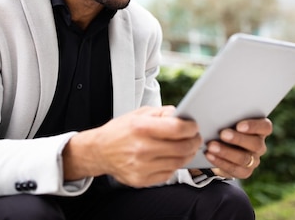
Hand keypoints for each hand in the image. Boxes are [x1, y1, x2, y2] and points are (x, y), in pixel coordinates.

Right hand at [63, 106, 201, 186]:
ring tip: (188, 147)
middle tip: (196, 137)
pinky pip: (168, 174)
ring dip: (188, 154)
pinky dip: (174, 166)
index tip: (194, 126)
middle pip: (182, 148)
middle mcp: (141, 148)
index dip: (191, 128)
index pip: (177, 129)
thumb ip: (162, 113)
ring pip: (178, 163)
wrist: (99, 151)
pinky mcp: (141, 180)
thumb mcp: (139, 113)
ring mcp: (141, 167)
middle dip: (194, 141)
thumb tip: (182, 116)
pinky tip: (173, 158)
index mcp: (141, 128)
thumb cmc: (120, 131)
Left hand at [205, 117, 271, 178]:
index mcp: (260, 130)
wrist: (221, 148)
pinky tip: (209, 155)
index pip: (265, 127)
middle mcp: (260, 145)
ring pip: (244, 158)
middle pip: (255, 143)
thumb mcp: (229, 121)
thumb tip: (217, 111)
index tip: (239, 125)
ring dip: (226, 152)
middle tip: (222, 134)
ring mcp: (254, 160)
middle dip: (238, 139)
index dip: (254, 126)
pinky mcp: (245, 172)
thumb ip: (229, 117)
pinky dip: (220, 161)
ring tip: (211, 146)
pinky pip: (234, 169)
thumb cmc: (226, 128)